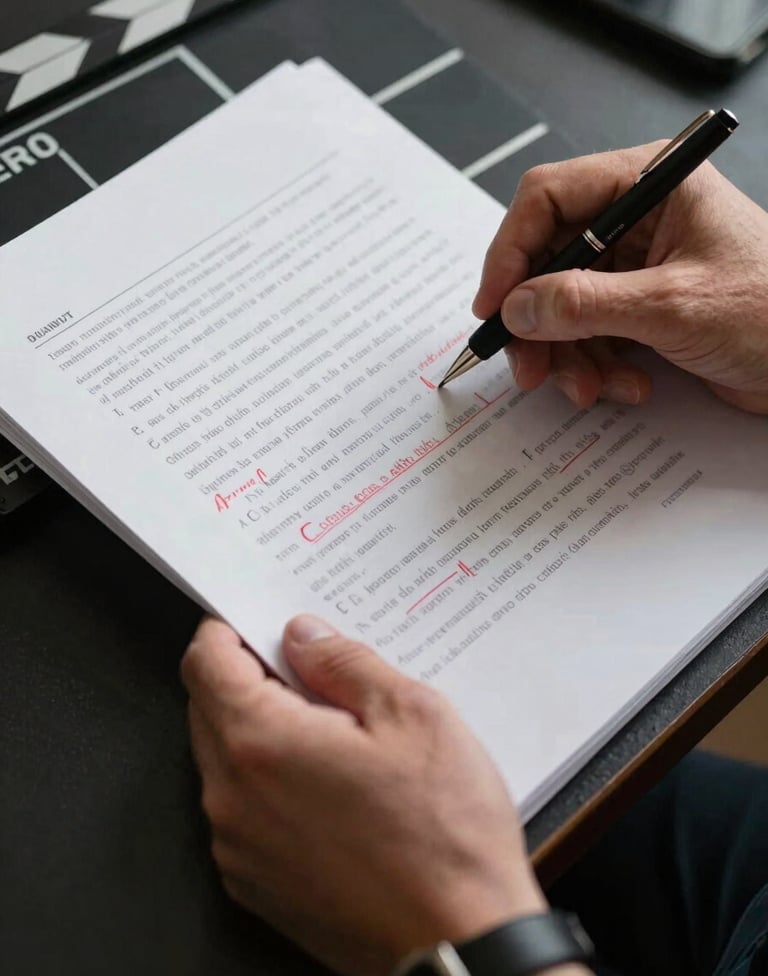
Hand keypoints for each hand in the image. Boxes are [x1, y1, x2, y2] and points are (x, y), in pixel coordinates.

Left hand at [181, 615, 545, 975]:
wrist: (461, 944)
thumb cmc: (444, 835)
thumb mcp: (412, 715)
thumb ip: (344, 663)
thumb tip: (303, 636)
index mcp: (261, 744)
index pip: (205, 663)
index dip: (227, 630)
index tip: (256, 622)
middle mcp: (232, 799)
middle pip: (208, 710)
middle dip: (246, 678)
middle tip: (309, 670)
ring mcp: (239, 849)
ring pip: (225, 762)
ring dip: (260, 731)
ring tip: (333, 732)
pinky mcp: (257, 885)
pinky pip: (243, 812)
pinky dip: (270, 783)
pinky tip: (331, 786)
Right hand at [473, 145, 767, 413]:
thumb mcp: (672, 307)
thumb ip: (586, 304)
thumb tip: (516, 307)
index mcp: (650, 184)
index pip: (549, 199)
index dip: (511, 252)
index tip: (494, 306)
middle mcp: (637, 218)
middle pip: (548, 260)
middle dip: (538, 321)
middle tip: (530, 369)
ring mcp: (638, 266)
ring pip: (563, 306)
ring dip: (569, 355)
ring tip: (590, 389)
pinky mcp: (641, 309)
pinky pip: (590, 334)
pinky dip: (596, 366)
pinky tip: (627, 386)